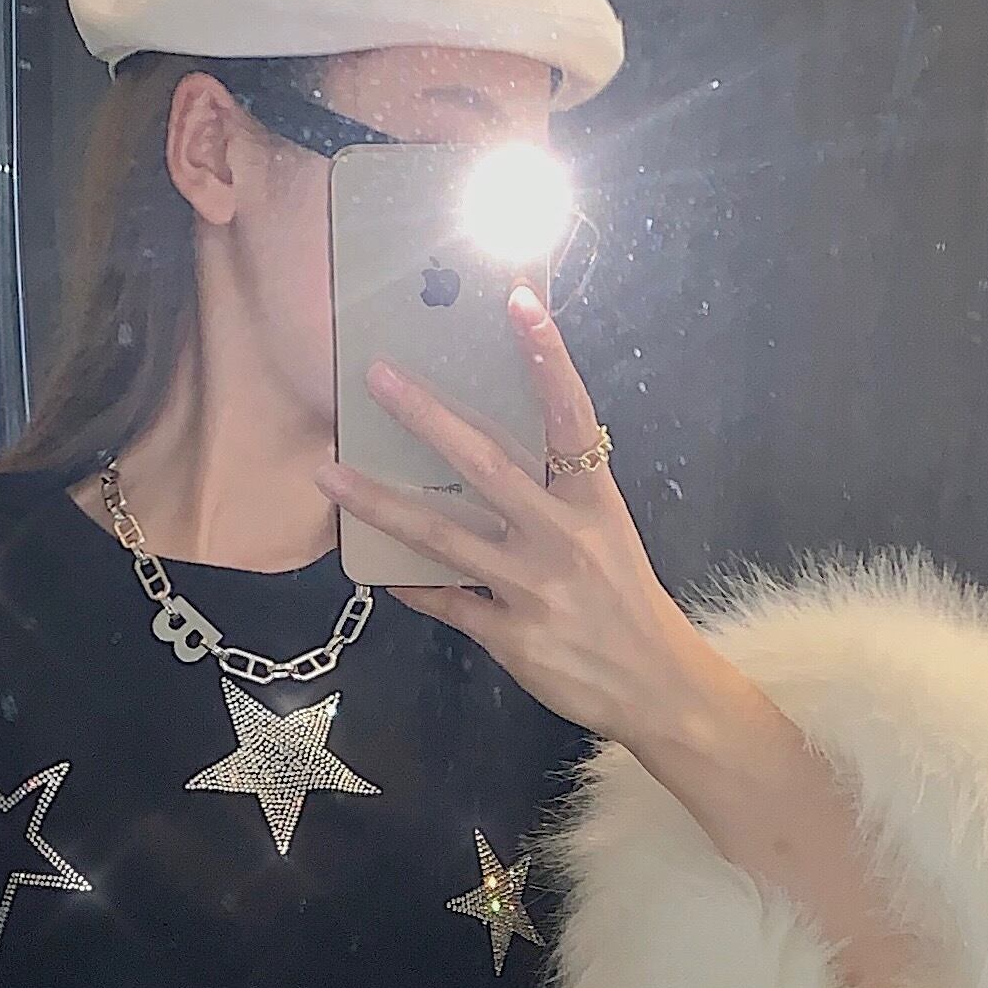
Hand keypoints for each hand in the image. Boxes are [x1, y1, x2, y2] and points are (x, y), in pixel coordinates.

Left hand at [315, 288, 714, 748]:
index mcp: (593, 503)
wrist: (656, 685)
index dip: (547, 357)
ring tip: (330, 474)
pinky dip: (410, 586)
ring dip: (381, 502)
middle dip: (428, 417)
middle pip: (487, 464)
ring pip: (443, 534)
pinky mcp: (511, 635)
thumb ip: (559, 497)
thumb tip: (491, 457)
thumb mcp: (607, 536)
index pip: (569, 416)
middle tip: (377, 377)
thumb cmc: (627, 603)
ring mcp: (533, 587)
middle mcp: (562, 536)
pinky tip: (375, 571)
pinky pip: (446, 602)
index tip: (518, 301)